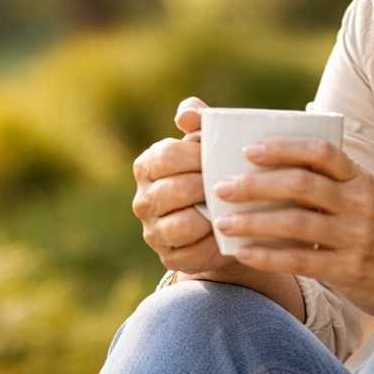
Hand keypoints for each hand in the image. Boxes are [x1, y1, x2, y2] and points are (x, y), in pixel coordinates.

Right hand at [131, 96, 241, 275]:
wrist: (226, 218)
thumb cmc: (214, 171)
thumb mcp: (207, 142)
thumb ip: (198, 120)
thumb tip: (185, 116)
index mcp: (147, 166)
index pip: (168, 156)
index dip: (197, 155)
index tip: (219, 156)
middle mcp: (142, 200)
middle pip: (175, 190)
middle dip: (207, 186)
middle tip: (231, 184)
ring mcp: (153, 231)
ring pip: (182, 224)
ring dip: (210, 215)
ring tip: (229, 207)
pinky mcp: (168, 258)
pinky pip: (193, 251)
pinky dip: (214, 241)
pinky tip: (227, 231)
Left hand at [210, 137, 373, 323]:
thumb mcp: (361, 198)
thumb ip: (326, 183)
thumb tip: (267, 166)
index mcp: (359, 179)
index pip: (321, 152)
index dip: (283, 148)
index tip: (247, 150)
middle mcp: (359, 204)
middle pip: (302, 185)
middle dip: (256, 185)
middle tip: (222, 187)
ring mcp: (355, 238)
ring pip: (296, 223)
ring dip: (253, 221)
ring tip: (223, 222)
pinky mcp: (348, 270)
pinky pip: (300, 260)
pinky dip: (267, 256)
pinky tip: (242, 253)